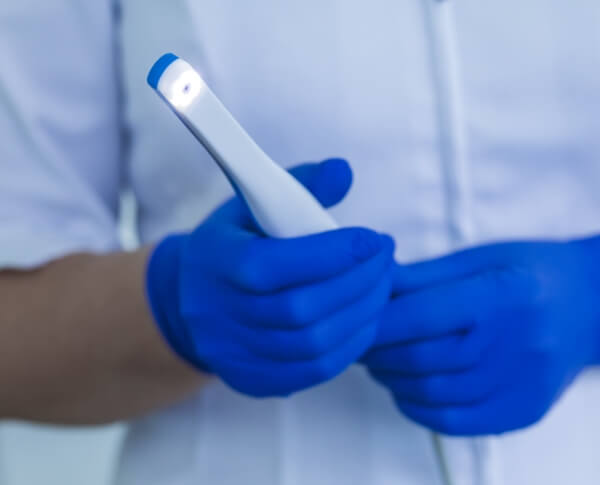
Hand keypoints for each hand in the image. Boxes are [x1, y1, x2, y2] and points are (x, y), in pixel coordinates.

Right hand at [146, 159, 394, 397]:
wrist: (190, 298)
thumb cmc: (234, 244)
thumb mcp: (253, 204)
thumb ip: (300, 185)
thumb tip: (343, 172)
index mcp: (215, 262)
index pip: (272, 265)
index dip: (331, 254)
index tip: (372, 239)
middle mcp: (218, 314)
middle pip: (300, 309)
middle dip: (358, 283)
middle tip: (386, 259)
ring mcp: (233, 354)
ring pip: (312, 345)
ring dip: (361, 315)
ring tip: (382, 286)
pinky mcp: (251, 379)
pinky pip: (312, 371)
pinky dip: (350, 346)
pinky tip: (365, 319)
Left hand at [363, 238, 599, 434]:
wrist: (591, 305)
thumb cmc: (528, 272)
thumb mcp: (478, 259)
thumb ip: (421, 277)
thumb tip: (370, 284)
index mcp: (500, 295)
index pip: (420, 316)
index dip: (377, 322)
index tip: (355, 320)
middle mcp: (515, 343)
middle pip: (421, 358)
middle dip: (376, 353)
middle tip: (359, 343)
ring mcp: (522, 384)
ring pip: (432, 394)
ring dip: (391, 380)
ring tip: (379, 363)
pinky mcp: (523, 412)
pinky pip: (455, 422)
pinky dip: (418, 409)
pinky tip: (405, 390)